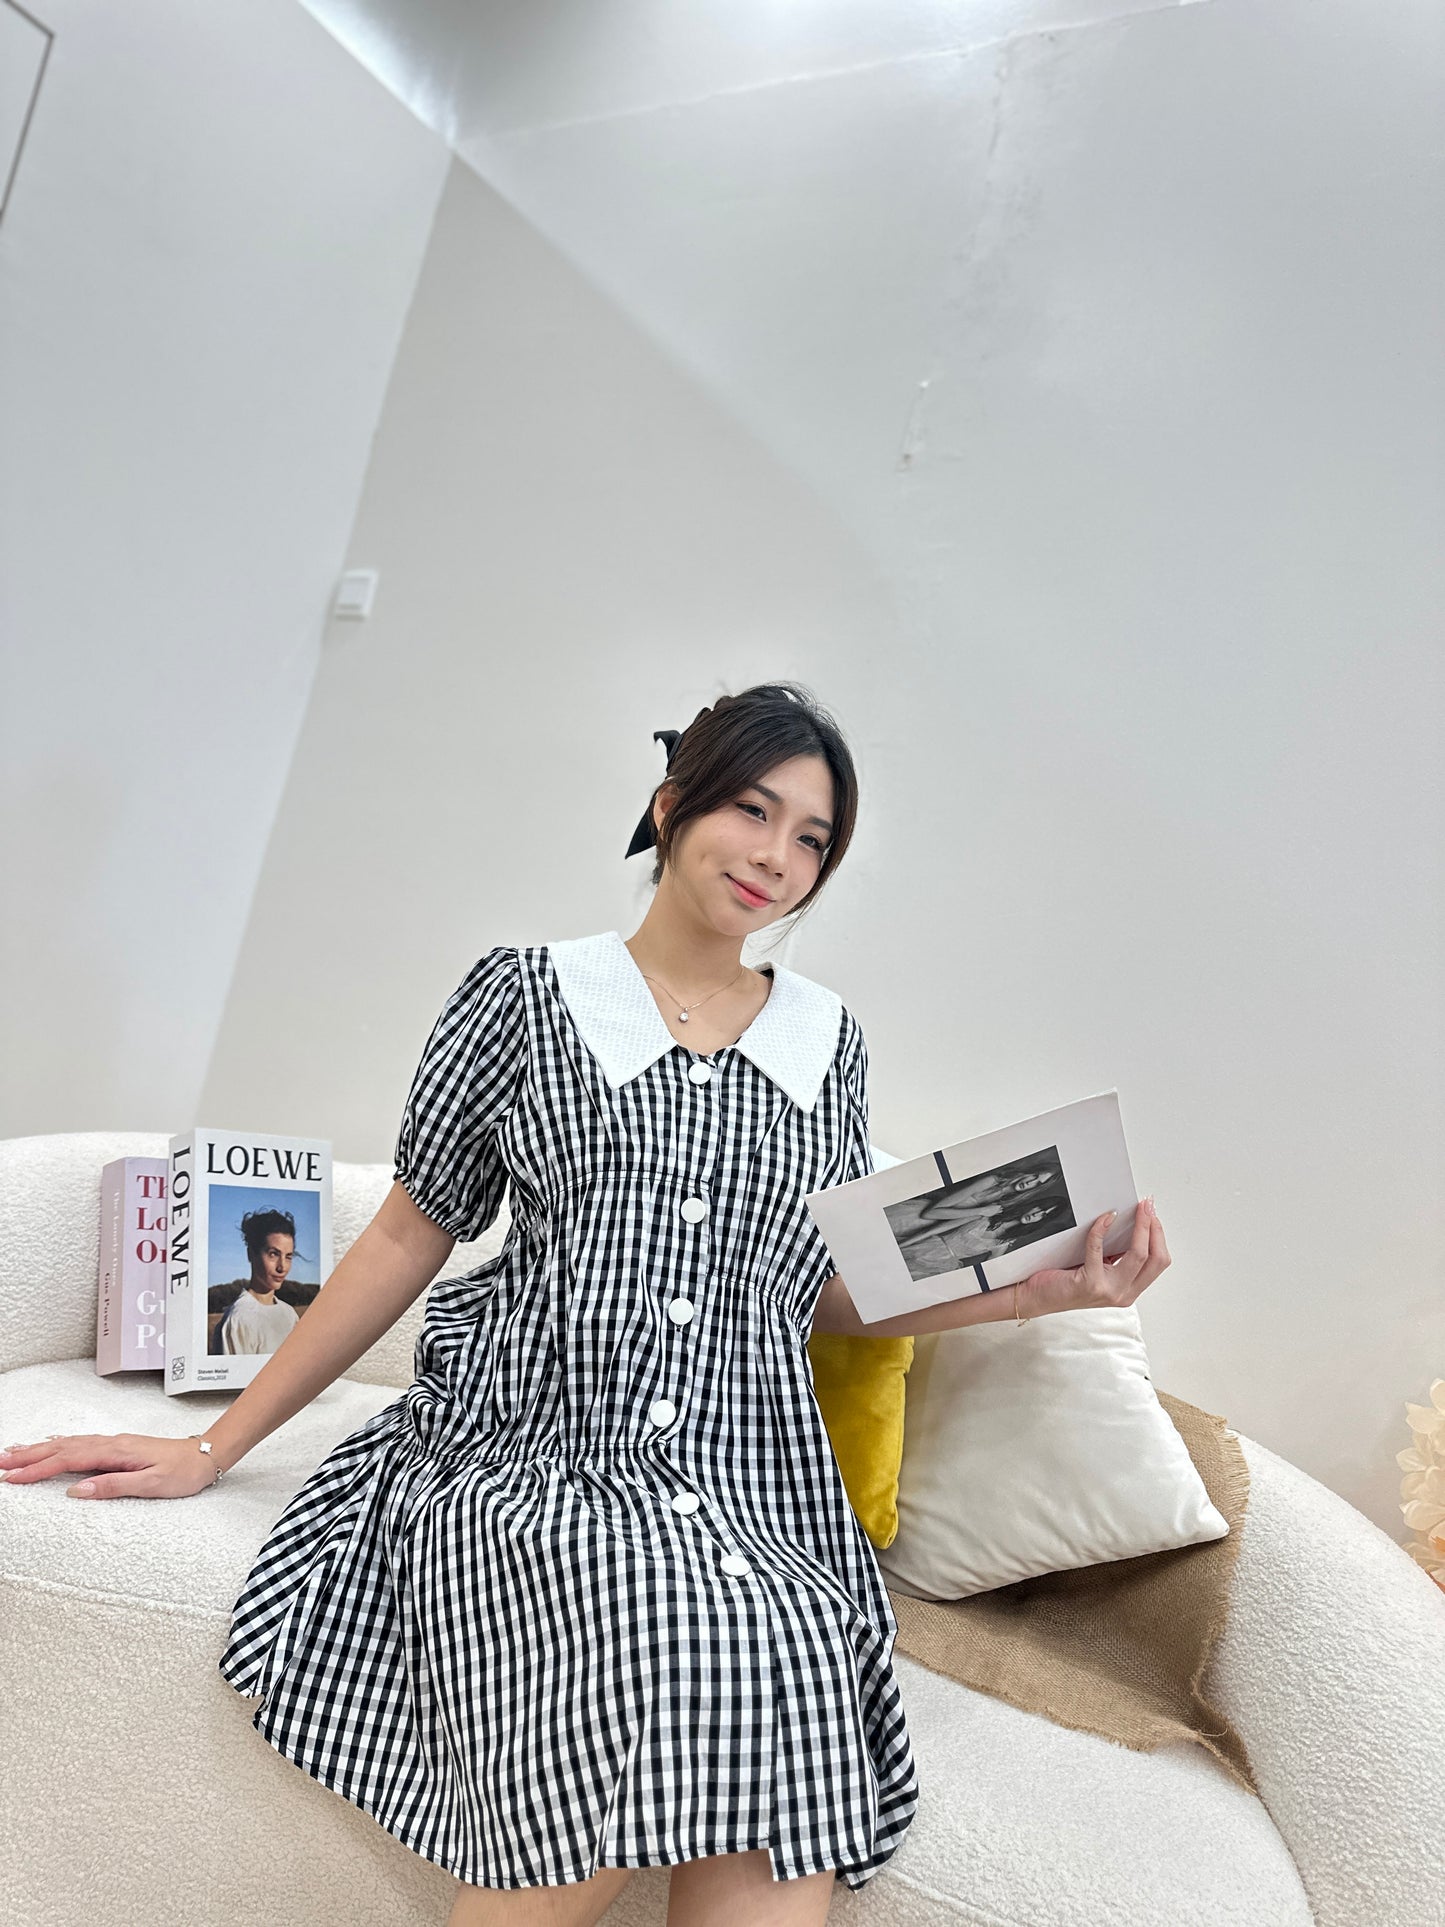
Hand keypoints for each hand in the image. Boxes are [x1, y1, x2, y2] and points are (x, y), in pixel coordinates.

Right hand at [0, 1432, 223, 1499]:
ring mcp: (113, 1444)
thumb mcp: (152, 1485)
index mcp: (116, 1453)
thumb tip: (77, 1491)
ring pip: (68, 1444)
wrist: (204, 1455)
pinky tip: (49, 1444)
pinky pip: (79, 1443)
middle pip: (61, 1448)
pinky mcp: (116, 1447)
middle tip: (0, 1463)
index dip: (37, 1470)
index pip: (68, 1460)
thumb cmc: (182, 1472)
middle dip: (28, 1456)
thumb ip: (114, 1486)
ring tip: (13, 1453)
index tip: (12, 1478)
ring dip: (39, 1449)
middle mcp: (111, 1444)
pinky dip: (58, 1444)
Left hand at [1013, 1196, 1170, 1319]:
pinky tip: (1105, 1217)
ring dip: (1140, 1226)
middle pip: (1155, 1258)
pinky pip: (1100, 1248)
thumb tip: (1133, 1224)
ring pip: (1137, 1254)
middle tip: (1148, 1206)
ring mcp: (1109, 1291)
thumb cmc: (1065, 1282)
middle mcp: (1123, 1293)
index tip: (1153, 1213)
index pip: (1159, 1262)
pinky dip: (1103, 1228)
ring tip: (1136, 1209)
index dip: (1159, 1235)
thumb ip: (1118, 1256)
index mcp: (1129, 1290)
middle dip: (1154, 1227)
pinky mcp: (1090, 1284)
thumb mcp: (1101, 1270)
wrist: (1038, 1297)